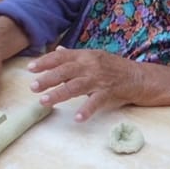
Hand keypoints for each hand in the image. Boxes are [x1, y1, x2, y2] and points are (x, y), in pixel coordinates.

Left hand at [28, 47, 144, 121]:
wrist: (139, 77)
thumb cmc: (114, 68)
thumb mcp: (94, 57)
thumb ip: (74, 56)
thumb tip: (56, 50)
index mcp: (85, 56)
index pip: (61, 56)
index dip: (45, 62)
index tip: (30, 68)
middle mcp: (91, 66)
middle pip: (65, 71)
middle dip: (48, 78)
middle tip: (33, 87)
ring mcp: (99, 79)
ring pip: (75, 86)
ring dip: (58, 94)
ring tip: (44, 101)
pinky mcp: (108, 92)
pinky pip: (95, 102)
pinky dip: (86, 110)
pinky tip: (77, 118)